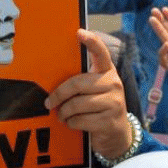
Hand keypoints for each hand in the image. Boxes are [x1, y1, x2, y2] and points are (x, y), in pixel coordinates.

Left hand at [45, 30, 131, 157]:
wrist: (118, 135)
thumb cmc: (100, 108)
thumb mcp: (96, 91)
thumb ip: (82, 82)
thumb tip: (54, 83)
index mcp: (108, 72)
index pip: (101, 53)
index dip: (91, 42)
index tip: (79, 32)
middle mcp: (113, 84)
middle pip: (77, 83)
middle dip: (59, 95)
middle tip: (49, 103)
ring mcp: (114, 102)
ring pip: (76, 105)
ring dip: (64, 113)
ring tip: (63, 115)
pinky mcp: (109, 121)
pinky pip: (79, 120)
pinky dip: (71, 123)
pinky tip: (73, 123)